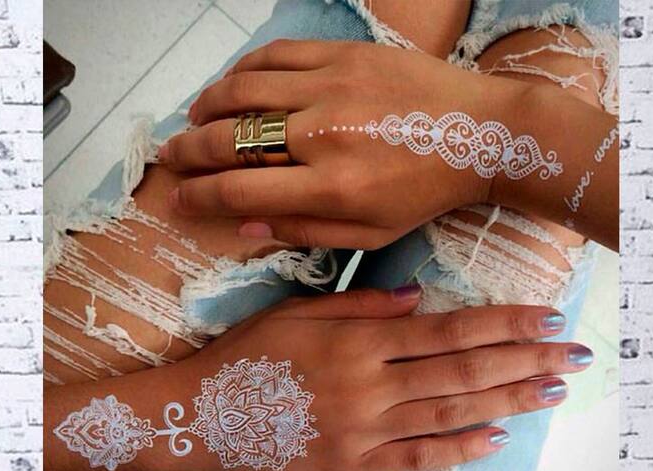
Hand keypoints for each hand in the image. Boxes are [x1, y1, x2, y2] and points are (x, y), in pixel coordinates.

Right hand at [160, 40, 527, 248]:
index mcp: (329, 187)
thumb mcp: (372, 234)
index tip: (177, 199)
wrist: (483, 133)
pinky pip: (276, 56)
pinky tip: (233, 85)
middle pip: (228, 139)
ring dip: (206, 107)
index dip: (197, 196)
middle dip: (187, 151)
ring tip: (194, 120)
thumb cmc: (426, 192)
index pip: (237, 191)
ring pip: (242, 90)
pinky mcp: (344, 54)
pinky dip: (243, 70)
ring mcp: (331, 86)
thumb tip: (244, 226)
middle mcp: (321, 134)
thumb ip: (305, 231)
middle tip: (169, 157)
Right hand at [174, 287, 590, 470]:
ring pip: (452, 412)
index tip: (546, 316)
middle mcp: (370, 385)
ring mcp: (364, 432)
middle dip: (526, 361)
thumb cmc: (247, 356)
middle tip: (574, 355)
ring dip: (509, 401)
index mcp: (357, 340)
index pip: (449, 328)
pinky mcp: (353, 469)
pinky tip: (497, 439)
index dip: (503, 323)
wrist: (202, 416)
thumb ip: (361, 304)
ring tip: (552, 391)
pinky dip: (459, 448)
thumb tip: (420, 299)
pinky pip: (417, 459)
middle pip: (464, 370)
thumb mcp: (297, 312)